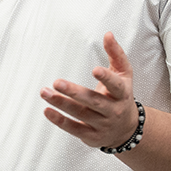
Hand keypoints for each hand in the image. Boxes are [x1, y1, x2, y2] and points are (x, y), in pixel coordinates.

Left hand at [40, 32, 140, 149]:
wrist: (126, 129)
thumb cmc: (121, 96)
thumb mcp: (124, 75)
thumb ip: (116, 54)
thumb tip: (108, 34)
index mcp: (122, 93)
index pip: (116, 85)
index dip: (106, 78)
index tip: (95, 69)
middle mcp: (113, 110)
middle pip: (93, 101)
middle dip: (74, 92)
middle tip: (57, 82)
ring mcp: (102, 124)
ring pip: (81, 114)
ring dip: (61, 103)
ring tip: (44, 92)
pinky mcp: (91, 136)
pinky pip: (74, 129)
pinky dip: (60, 121)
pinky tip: (47, 110)